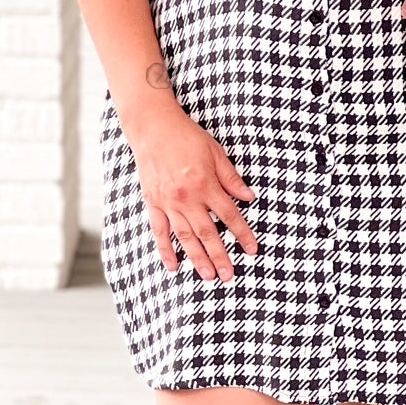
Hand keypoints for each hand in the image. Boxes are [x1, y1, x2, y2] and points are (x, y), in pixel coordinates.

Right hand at [123, 100, 258, 280]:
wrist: (153, 128)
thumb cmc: (186, 138)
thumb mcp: (216, 153)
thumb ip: (231, 179)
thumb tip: (249, 198)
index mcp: (205, 184)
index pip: (229, 215)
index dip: (242, 234)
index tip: (252, 250)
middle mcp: (187, 198)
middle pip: (207, 233)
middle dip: (220, 256)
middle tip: (229, 276)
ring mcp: (168, 203)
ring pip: (185, 237)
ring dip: (197, 258)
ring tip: (208, 276)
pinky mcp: (153, 203)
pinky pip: (160, 231)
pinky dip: (166, 250)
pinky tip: (173, 266)